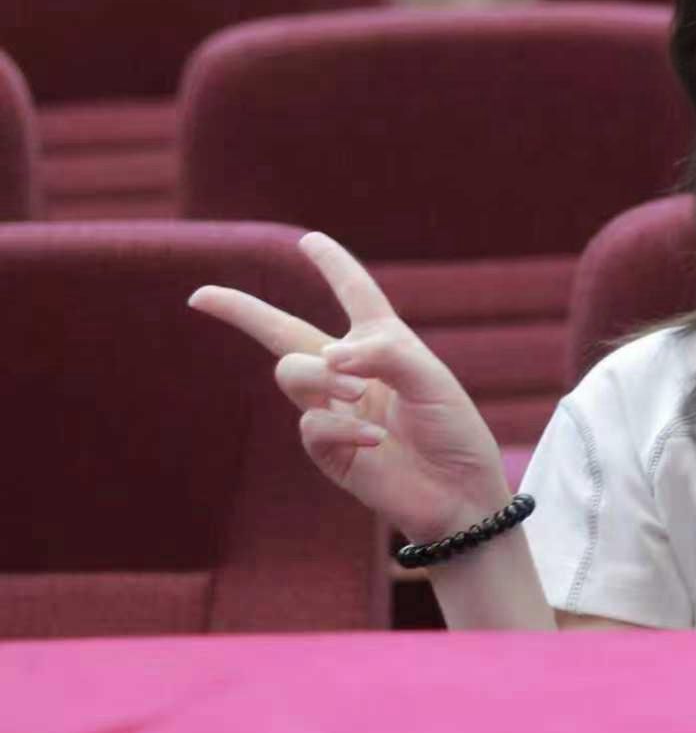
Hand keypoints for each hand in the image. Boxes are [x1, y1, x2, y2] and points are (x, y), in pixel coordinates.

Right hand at [189, 232, 510, 542]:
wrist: (458, 492)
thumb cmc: (454, 429)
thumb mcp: (431, 379)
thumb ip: (384, 354)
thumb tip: (330, 356)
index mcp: (383, 343)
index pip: (354, 293)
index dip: (333, 265)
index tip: (310, 240)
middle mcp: (352, 371)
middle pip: (284, 331)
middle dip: (241, 310)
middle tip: (201, 296)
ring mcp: (334, 409)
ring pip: (292, 371)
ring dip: (321, 376)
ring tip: (358, 392)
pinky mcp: (327, 448)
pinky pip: (311, 424)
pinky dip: (342, 427)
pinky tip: (376, 441)